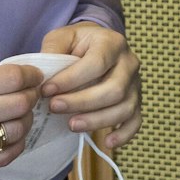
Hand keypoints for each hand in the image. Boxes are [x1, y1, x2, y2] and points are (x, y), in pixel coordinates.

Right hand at [0, 61, 44, 177]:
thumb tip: (19, 77)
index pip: (14, 79)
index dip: (31, 75)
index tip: (34, 76)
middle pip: (21, 104)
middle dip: (31, 96)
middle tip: (30, 94)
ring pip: (17, 131)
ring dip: (26, 121)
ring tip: (20, 115)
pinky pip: (6, 156)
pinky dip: (17, 144)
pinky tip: (12, 135)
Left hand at [39, 23, 142, 148]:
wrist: (96, 46)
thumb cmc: (76, 44)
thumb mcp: (62, 37)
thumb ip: (53, 50)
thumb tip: (44, 75)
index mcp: (112, 42)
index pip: (96, 63)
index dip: (71, 79)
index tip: (47, 90)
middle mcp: (129, 63)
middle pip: (114, 89)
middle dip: (82, 102)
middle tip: (55, 108)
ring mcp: (135, 84)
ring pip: (125, 108)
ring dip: (97, 120)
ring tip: (71, 125)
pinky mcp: (136, 102)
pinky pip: (135, 122)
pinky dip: (123, 135)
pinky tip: (106, 143)